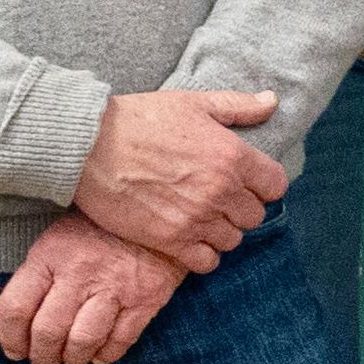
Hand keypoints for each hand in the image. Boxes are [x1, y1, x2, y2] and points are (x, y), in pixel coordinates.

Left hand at [0, 214, 184, 363]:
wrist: (157, 214)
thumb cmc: (101, 228)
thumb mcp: (58, 239)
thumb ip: (39, 274)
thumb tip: (22, 318)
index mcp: (51, 256)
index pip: (16, 307)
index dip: (10, 337)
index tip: (14, 349)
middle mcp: (80, 273)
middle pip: (48, 331)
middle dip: (41, 356)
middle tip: (43, 361)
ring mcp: (115, 288)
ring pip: (82, 340)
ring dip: (72, 358)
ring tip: (71, 358)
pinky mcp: (146, 300)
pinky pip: (120, 341)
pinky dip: (106, 354)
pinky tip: (99, 352)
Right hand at [73, 90, 284, 269]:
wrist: (88, 146)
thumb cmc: (139, 120)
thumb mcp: (194, 103)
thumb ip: (238, 106)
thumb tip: (272, 101)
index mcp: (233, 156)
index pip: (275, 185)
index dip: (263, 185)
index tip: (247, 183)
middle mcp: (221, 190)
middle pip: (255, 215)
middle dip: (240, 208)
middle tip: (218, 200)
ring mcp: (197, 218)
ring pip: (233, 240)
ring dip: (221, 231)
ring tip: (201, 218)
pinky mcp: (170, 240)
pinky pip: (206, 262)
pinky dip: (202, 254)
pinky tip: (188, 239)